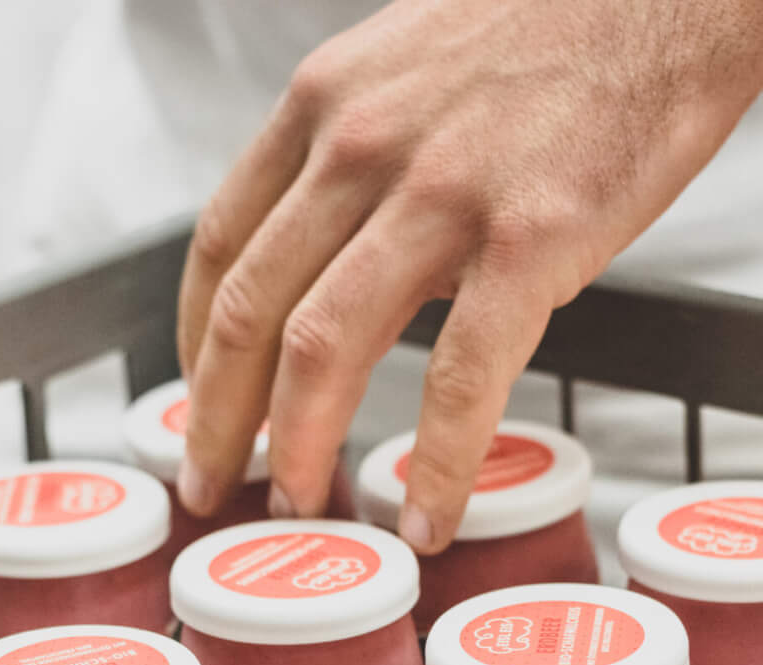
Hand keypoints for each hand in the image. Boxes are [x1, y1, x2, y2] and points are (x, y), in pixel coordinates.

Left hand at [173, 0, 762, 551]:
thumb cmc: (566, 27)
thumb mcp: (418, 65)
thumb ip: (363, 152)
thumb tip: (352, 255)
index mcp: (327, 103)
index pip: (223, 245)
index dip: (196, 346)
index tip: (200, 406)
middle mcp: (361, 144)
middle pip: (251, 311)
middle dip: (219, 421)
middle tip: (212, 487)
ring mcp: (441, 193)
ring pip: (325, 349)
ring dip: (300, 448)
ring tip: (301, 507)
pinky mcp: (529, 240)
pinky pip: (462, 379)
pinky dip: (438, 465)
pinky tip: (431, 518)